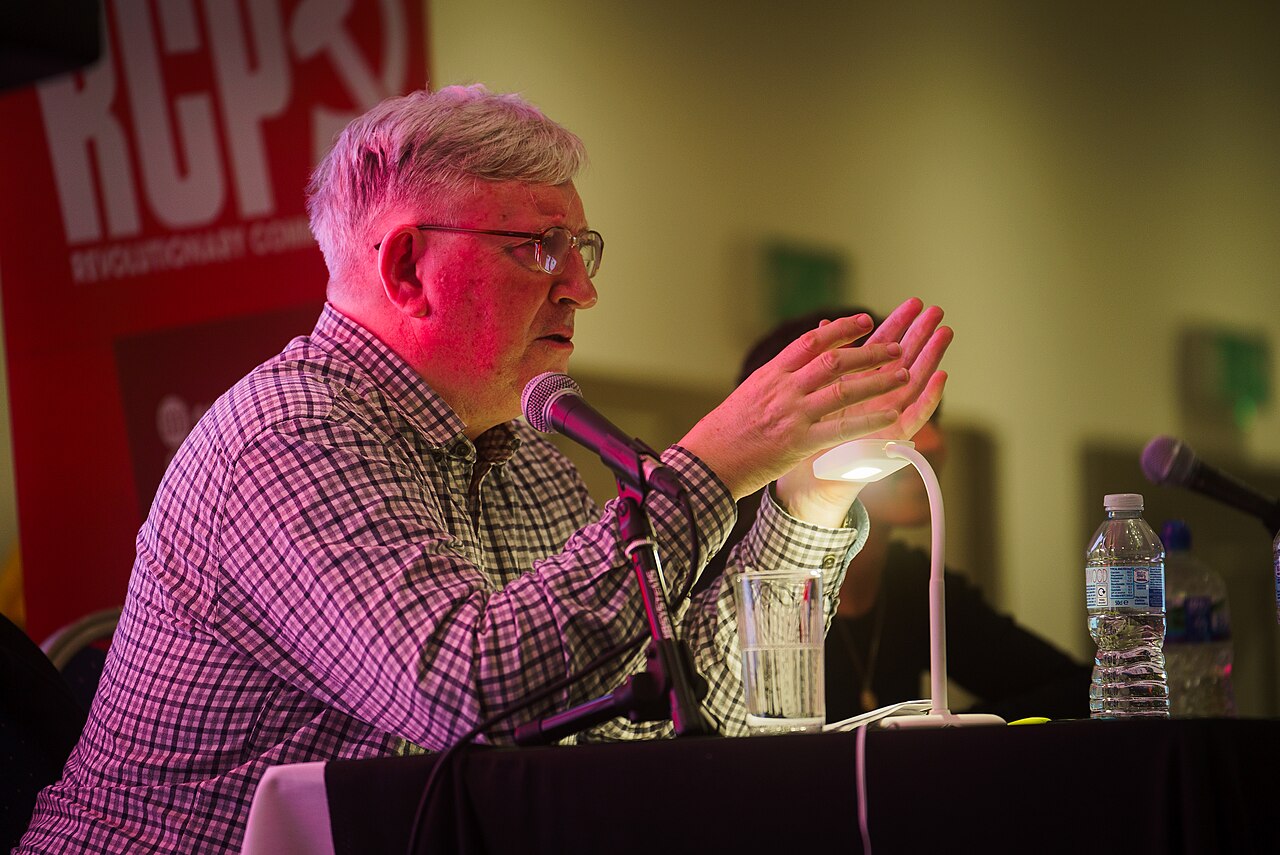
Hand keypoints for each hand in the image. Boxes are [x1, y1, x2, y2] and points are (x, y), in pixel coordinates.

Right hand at [682, 298, 946, 509]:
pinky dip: (870, 420)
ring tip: (904, 374)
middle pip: (834, 360)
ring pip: (843, 389)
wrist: (706, 463)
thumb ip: (775, 381)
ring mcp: (792, 414)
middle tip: (895, 347)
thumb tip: (794, 368)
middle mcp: (783, 389)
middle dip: (870, 352)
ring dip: (878, 379)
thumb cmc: (723, 433)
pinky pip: (842, 427)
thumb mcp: (748, 395)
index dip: (842, 329)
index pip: (812, 341)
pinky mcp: (799, 442)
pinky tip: (892, 416)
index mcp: (771, 374)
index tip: (865, 322)